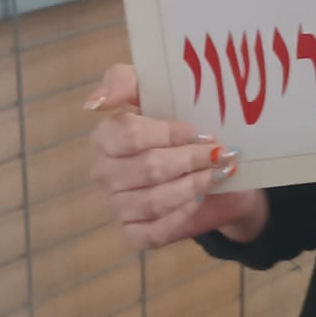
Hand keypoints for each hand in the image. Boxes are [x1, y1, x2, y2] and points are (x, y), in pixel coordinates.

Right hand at [86, 64, 267, 252]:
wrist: (212, 169)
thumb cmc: (182, 129)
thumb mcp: (158, 92)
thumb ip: (123, 82)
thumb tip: (95, 102)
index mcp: (105, 138)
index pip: (128, 134)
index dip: (168, 133)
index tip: (199, 131)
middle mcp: (105, 173)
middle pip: (148, 167)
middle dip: (190, 159)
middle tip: (220, 152)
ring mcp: (118, 206)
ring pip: (155, 200)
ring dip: (194, 185)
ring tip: (219, 172)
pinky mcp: (136, 234)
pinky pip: (157, 231)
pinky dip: (183, 216)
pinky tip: (201, 201)